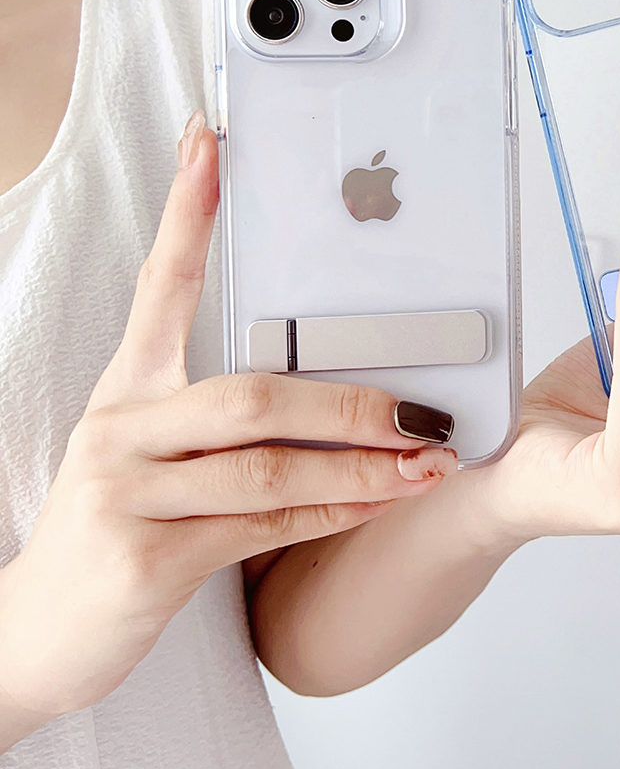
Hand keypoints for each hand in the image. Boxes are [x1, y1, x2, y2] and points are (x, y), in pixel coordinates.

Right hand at [0, 114, 455, 743]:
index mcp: (128, 385)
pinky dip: (332, 511)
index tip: (212, 140)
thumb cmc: (125, 519)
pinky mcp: (144, 558)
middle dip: (348, 400)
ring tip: (428, 461)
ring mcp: (127, 491)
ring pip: (268, 464)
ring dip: (362, 465)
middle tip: (421, 406)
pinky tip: (380, 501)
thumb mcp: (158, 446)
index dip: (188, 209)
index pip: (161, 281)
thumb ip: (227, 410)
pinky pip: (262, 525)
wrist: (41, 628)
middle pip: (251, 393)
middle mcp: (123, 426)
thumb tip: (334, 379)